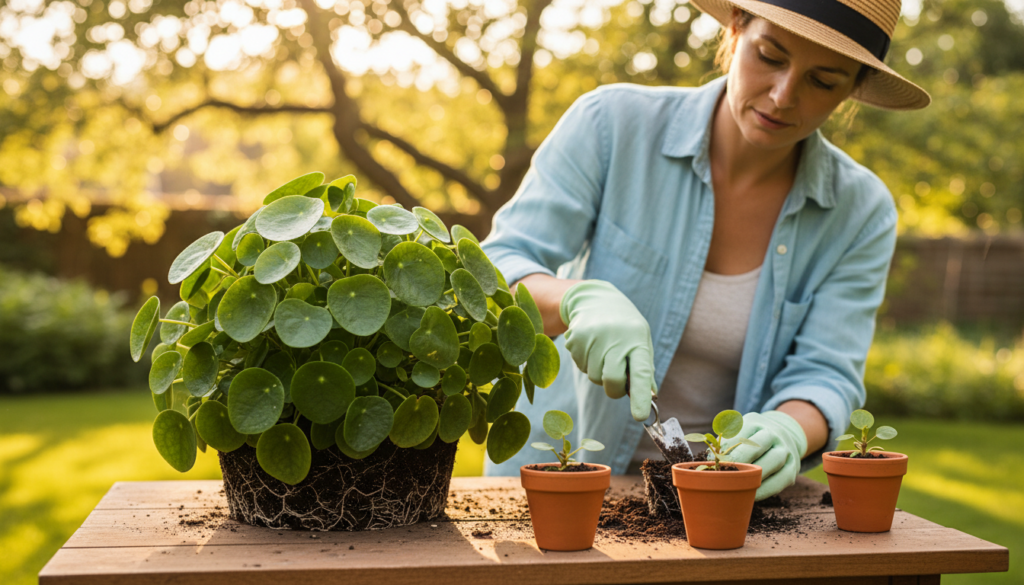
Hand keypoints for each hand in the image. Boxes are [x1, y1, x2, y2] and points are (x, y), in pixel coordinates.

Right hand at [559, 280, 655, 420]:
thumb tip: (650, 398)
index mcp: (636, 340)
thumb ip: (644, 369)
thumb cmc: (625, 328)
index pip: (640, 373)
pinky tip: (592, 347)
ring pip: (595, 378)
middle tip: (618, 380)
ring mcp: (592, 339)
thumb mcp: (641, 342)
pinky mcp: (575, 340)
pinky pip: (582, 368)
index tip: (640, 417)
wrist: (596, 301)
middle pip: (612, 381)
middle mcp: (614, 339)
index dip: (640, 397)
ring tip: (604, 352)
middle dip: (615, 389)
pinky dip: (588, 364)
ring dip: (601, 373)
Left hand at [719, 411, 807, 500]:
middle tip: (725, 473)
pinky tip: (752, 495)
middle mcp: (773, 433)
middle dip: (739, 460)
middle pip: (757, 445)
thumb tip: (707, 461)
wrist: (784, 435)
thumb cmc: (750, 438)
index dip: (725, 449)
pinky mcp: (793, 468)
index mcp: (754, 422)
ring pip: (773, 461)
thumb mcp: (738, 432)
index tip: (713, 461)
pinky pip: (781, 480)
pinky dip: (766, 489)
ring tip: (738, 485)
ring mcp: (786, 450)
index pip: (738, 433)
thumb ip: (724, 444)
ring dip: (755, 475)